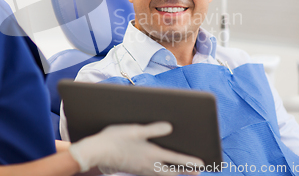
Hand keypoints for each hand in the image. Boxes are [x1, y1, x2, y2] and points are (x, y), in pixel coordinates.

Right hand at [68, 122, 202, 175]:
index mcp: (151, 154)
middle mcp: (148, 165)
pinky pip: (153, 174)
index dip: (190, 162)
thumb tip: (170, 127)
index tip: (202, 164)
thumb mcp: (134, 129)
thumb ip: (153, 129)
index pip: (176, 160)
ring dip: (174, 172)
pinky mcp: (134, 170)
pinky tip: (161, 168)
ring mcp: (141, 169)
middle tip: (198, 171)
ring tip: (182, 171)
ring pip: (162, 174)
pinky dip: (162, 172)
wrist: (96, 152)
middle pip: (172, 172)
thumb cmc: (114, 139)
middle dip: (185, 171)